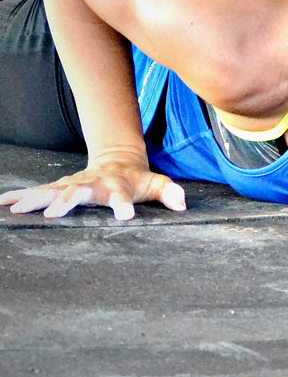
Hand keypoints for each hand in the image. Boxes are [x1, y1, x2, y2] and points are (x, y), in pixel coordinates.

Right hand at [0, 151, 185, 219]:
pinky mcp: (60, 186)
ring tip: (17, 207)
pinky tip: (4, 203)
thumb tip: (182, 204)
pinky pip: (38, 191)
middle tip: (55, 213)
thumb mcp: (156, 183)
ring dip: (36, 198)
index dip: (123, 206)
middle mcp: (92, 182)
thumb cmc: (136, 179)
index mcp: (116, 185)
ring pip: (53, 189)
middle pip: (79, 190)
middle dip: (67, 200)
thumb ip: (169, 192)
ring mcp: (74, 182)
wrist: (117, 159)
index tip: (125, 217)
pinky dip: (21, 196)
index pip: (121, 196)